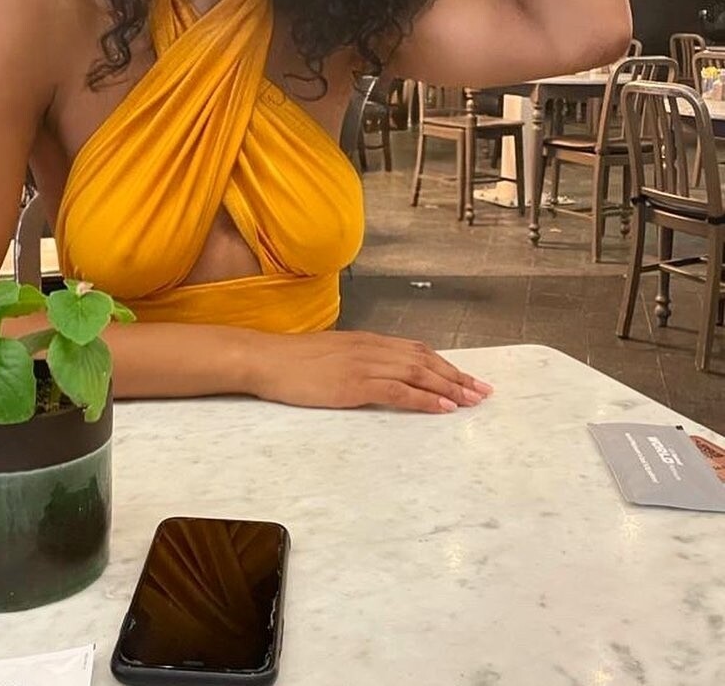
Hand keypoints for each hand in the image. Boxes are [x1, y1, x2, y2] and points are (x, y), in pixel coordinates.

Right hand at [251, 329, 492, 412]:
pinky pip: (398, 390)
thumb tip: (375, 373)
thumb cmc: (292, 361)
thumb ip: (356, 361)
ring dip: (449, 387)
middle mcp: (372, 348)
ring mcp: (364, 364)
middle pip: (425, 360)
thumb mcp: (331, 355)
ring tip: (471, 400)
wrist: (267, 359)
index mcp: (367, 341)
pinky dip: (424, 399)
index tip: (467, 377)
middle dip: (457, 376)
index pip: (416, 350)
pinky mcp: (355, 383)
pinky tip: (442, 407)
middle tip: (483, 392)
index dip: (445, 364)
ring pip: (418, 373)